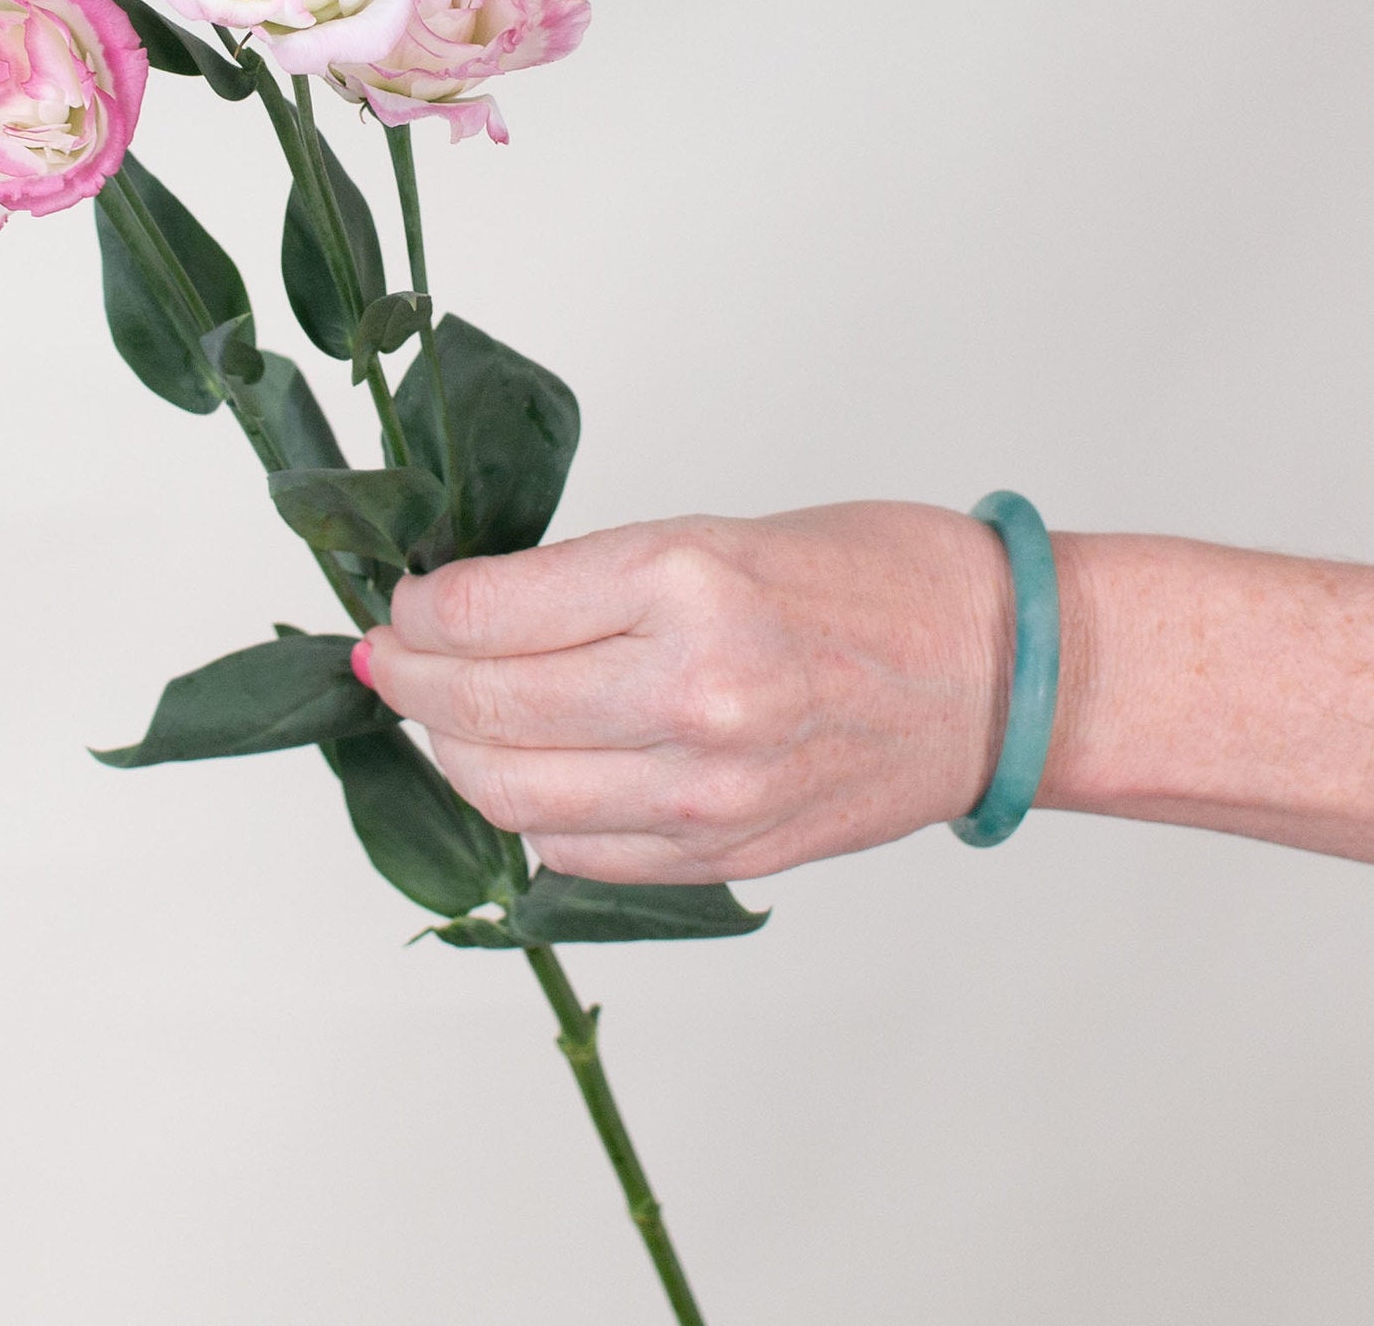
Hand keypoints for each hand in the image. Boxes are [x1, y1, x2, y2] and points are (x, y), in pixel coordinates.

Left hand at [359, 504, 1017, 883]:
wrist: (998, 674)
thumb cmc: (869, 579)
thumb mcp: (710, 534)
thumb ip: (585, 583)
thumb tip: (461, 615)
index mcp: (685, 581)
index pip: (485, 612)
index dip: (417, 610)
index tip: (403, 603)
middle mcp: (691, 692)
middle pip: (479, 711)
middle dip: (409, 682)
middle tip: (390, 659)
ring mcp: (708, 791)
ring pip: (508, 795)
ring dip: (450, 754)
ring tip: (440, 717)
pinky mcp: (724, 855)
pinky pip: (575, 852)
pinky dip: (527, 813)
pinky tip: (525, 771)